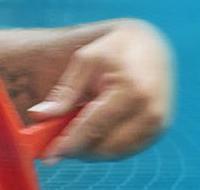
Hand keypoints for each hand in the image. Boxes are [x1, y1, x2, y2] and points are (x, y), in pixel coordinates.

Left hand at [26, 19, 174, 161]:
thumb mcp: (86, 61)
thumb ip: (65, 91)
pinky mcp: (160, 130)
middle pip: (106, 146)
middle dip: (79, 149)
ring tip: (78, 129)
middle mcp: (150, 110)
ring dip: (92, 149)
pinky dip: (108, 146)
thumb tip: (40, 115)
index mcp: (132, 89)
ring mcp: (158, 123)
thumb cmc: (116, 49)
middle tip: (58, 142)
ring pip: (116, 153)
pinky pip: (127, 150)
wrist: (153, 45)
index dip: (69, 143)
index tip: (49, 154)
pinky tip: (97, 130)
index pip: (94, 126)